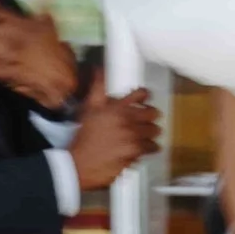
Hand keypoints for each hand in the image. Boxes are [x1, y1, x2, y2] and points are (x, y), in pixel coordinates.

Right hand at [65, 70, 160, 191]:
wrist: (79, 163)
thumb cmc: (83, 137)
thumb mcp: (88, 109)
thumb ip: (97, 88)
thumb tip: (99, 70)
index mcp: (118, 108)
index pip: (141, 95)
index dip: (145, 96)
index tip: (145, 99)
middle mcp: (128, 122)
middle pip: (153, 113)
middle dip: (151, 116)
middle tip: (147, 119)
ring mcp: (134, 138)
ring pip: (155, 132)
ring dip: (151, 133)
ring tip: (145, 134)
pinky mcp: (136, 154)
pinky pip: (151, 148)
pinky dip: (149, 148)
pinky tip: (143, 148)